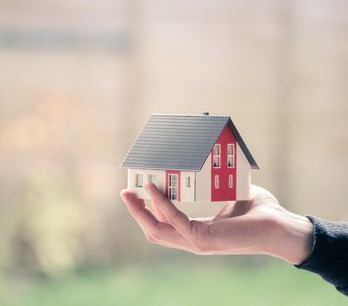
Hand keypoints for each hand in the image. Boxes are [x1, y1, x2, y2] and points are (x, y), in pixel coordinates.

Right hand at [120, 183, 313, 264]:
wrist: (281, 226)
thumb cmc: (260, 212)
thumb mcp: (228, 195)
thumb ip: (212, 187)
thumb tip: (203, 165)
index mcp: (198, 232)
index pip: (164, 226)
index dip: (147, 212)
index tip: (137, 192)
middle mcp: (194, 240)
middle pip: (153, 230)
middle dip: (136, 212)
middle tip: (126, 193)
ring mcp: (197, 243)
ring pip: (156, 230)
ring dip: (141, 210)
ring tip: (131, 191)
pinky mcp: (203, 239)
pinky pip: (174, 220)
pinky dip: (160, 204)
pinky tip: (153, 189)